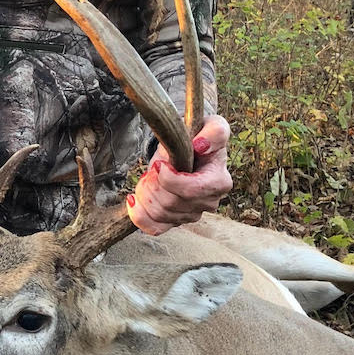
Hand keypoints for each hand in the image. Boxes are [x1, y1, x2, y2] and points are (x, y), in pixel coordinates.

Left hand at [126, 114, 231, 236]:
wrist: (189, 147)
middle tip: (151, 168)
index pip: (191, 190)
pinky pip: (154, 228)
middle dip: (153, 184)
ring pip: (159, 215)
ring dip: (144, 194)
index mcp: (220, 182)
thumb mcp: (211, 126)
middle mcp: (209, 202)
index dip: (169, 180)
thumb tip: (200, 145)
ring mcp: (192, 214)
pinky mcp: (176, 221)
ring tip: (146, 177)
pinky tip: (133, 199)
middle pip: (171, 204)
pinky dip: (139, 215)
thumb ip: (214, 132)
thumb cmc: (200, 136)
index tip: (159, 163)